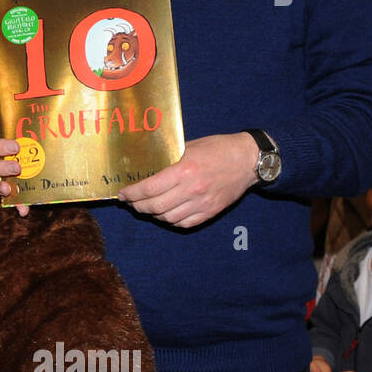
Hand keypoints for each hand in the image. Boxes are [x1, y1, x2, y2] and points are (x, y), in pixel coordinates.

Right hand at [0, 133, 28, 216]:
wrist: (33, 154)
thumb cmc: (29, 141)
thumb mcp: (29, 135)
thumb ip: (36, 133)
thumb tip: (58, 123)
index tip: (16, 146)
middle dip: (1, 167)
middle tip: (17, 168)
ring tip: (9, 189)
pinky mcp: (4, 190)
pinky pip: (6, 199)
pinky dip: (15, 204)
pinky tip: (23, 210)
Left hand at [118, 133, 257, 227]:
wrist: (248, 160)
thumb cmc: (218, 149)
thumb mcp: (189, 147)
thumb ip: (168, 159)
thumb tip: (146, 168)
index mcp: (184, 171)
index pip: (149, 188)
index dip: (131, 193)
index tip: (122, 194)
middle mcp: (192, 190)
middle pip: (154, 206)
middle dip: (137, 206)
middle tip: (131, 202)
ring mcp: (202, 204)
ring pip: (168, 218)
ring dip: (152, 215)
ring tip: (146, 207)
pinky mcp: (211, 212)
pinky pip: (184, 224)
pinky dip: (171, 221)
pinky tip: (165, 214)